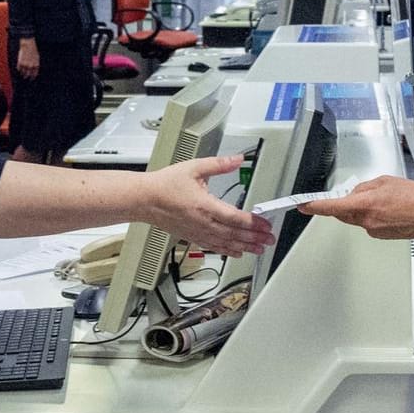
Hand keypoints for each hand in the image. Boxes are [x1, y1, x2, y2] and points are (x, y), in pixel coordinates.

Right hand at [16, 39, 40, 79]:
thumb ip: (35, 65)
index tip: (31, 79)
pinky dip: (19, 69)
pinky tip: (19, 69)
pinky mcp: (20, 63)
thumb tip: (34, 70)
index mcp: (36, 65)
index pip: (34, 75)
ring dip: (22, 74)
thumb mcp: (37, 58)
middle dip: (26, 76)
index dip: (32, 77)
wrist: (28, 45)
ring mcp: (25, 65)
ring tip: (22, 74)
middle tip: (25, 77)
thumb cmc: (33, 51)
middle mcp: (30, 66)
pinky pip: (18, 69)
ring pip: (22, 73)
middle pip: (28, 75)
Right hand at [146, 155, 274, 257]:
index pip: (235, 217)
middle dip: (254, 237)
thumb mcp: (194, 168)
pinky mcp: (192, 237)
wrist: (144, 199)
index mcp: (204, 206)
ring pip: (226, 243)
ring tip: (260, 249)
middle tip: (270, 239)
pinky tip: (238, 252)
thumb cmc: (165, 185)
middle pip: (234, 234)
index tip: (266, 224)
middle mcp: (202, 223)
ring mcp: (197, 232)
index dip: (253, 223)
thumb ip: (219, 164)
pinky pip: (213, 246)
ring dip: (245, 247)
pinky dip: (228, 251)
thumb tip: (238, 159)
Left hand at [299, 176, 413, 240]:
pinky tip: (388, 210)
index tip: (303, 206)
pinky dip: (372, 216)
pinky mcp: (380, 236)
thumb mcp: (385, 181)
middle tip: (356, 194)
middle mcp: (365, 221)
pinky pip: (368, 224)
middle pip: (343, 213)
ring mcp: (372, 230)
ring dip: (361, 209)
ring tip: (384, 200)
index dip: (315, 207)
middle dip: (344, 204)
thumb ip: (365, 187)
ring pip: (356, 218)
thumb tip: (354, 194)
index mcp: (365, 205)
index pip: (332, 207)